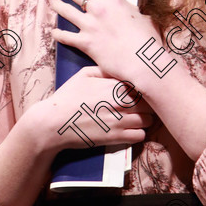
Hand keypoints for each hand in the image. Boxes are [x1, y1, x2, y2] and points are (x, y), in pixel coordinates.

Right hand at [30, 66, 154, 153]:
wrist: (54, 123)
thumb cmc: (67, 97)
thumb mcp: (84, 75)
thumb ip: (105, 70)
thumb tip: (120, 68)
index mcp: (116, 85)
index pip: (144, 85)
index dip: (144, 88)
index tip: (141, 91)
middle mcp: (122, 103)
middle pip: (150, 103)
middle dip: (147, 104)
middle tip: (141, 105)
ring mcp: (121, 121)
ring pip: (149, 120)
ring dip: (145, 119)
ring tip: (138, 118)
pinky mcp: (117, 138)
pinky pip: (141, 136)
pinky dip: (139, 133)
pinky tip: (131, 130)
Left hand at [50, 0, 160, 82]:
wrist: (143, 62)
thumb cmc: (148, 40)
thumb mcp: (142, 17)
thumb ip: (130, 10)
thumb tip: (129, 10)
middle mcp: (99, 9)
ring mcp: (90, 26)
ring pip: (65, 11)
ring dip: (56, 5)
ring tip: (51, 1)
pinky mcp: (86, 43)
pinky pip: (65, 37)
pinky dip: (58, 34)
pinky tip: (53, 32)